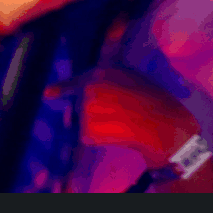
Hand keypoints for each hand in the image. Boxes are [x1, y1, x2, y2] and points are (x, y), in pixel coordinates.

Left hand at [46, 68, 200, 169]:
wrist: (163, 124)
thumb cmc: (155, 100)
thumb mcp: (134, 76)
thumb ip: (111, 77)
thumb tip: (90, 82)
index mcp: (101, 72)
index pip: (76, 81)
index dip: (62, 88)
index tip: (48, 93)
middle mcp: (89, 88)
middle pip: (82, 105)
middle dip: (94, 113)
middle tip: (119, 116)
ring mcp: (87, 109)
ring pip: (84, 122)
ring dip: (98, 126)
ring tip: (121, 125)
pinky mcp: (87, 129)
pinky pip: (88, 137)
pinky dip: (100, 139)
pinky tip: (117, 134)